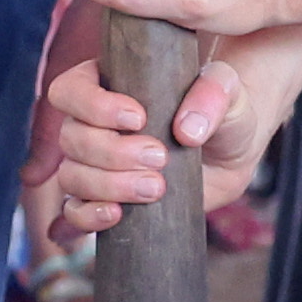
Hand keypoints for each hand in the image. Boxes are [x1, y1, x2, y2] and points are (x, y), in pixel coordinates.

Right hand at [31, 52, 260, 250]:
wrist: (232, 155)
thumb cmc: (223, 112)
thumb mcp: (228, 92)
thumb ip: (213, 94)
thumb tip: (187, 130)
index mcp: (107, 83)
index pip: (69, 90)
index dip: (94, 107)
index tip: (139, 118)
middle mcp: (91, 124)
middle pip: (71, 138)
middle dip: (113, 153)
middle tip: (160, 157)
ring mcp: (93, 164)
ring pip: (72, 176)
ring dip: (109, 186)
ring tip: (156, 187)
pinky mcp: (103, 200)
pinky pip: (74, 213)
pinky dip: (88, 217)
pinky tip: (117, 214)